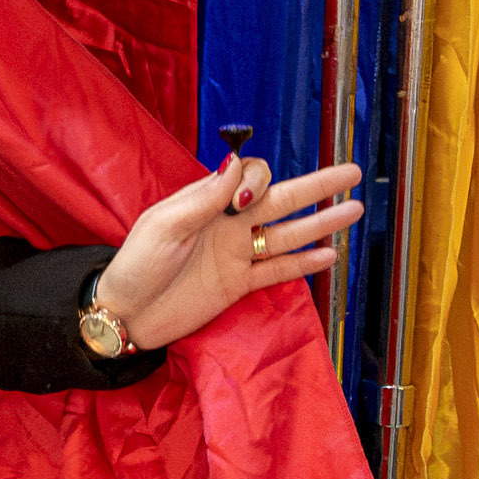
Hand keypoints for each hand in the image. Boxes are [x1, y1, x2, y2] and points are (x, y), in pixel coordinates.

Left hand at [96, 157, 366, 350]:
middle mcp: (229, 223)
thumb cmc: (136, 265)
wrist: (125, 314)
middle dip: (318, 186)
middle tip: (352, 173)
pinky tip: (328, 254)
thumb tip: (237, 164)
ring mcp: (237, 254)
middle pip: (283, 199)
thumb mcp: (164, 226)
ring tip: (354, 210)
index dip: (257, 181)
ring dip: (321, 223)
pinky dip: (303, 263)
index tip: (244, 203)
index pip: (250, 176)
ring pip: (288, 234)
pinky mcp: (238, 285)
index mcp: (209, 201)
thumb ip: (204, 198)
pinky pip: (278, 270)